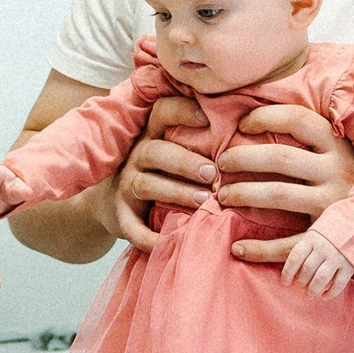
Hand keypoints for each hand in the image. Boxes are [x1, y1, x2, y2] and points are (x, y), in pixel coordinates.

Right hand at [112, 90, 214, 254]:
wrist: (108, 203)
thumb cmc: (156, 172)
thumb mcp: (168, 148)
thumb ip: (196, 139)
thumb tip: (245, 129)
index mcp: (151, 135)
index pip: (161, 113)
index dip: (182, 112)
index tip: (208, 118)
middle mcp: (136, 157)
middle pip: (156, 152)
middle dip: (184, 162)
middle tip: (211, 172)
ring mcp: (125, 187)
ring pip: (146, 185)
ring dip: (175, 192)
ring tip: (203, 201)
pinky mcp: (120, 216)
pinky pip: (133, 227)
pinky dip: (149, 236)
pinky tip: (171, 240)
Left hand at [220, 100, 353, 264]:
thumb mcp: (343, 151)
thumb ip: (313, 136)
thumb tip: (262, 114)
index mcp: (338, 145)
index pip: (298, 118)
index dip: (266, 117)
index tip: (242, 126)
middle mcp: (337, 170)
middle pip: (280, 157)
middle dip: (243, 158)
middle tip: (221, 164)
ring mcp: (334, 203)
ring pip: (279, 195)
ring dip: (244, 195)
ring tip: (221, 197)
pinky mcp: (331, 236)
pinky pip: (289, 244)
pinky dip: (260, 249)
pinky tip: (238, 247)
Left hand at [281, 226, 353, 298]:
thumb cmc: (329, 236)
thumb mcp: (314, 235)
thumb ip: (303, 249)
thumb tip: (290, 272)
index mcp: (312, 239)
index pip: (295, 258)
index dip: (287, 273)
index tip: (285, 283)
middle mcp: (324, 248)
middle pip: (307, 270)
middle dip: (300, 283)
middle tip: (299, 287)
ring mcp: (337, 257)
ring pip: (320, 279)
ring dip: (312, 291)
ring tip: (309, 295)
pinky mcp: (350, 266)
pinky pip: (338, 285)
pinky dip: (330, 294)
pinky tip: (324, 296)